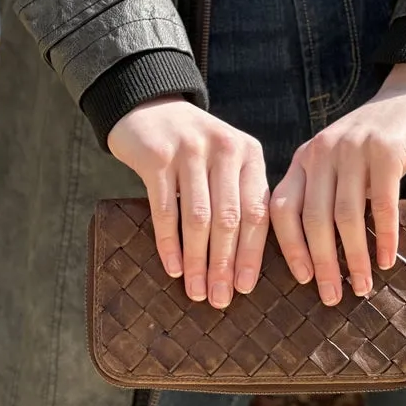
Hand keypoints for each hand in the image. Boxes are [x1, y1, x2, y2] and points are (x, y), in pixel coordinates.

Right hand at [108, 96, 269, 308]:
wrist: (149, 106)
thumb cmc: (194, 149)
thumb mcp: (227, 161)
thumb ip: (241, 197)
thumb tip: (246, 264)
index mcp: (250, 154)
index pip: (257, 211)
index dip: (252, 254)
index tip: (246, 287)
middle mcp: (225, 149)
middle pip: (229, 219)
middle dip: (224, 265)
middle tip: (219, 299)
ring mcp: (191, 150)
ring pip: (198, 218)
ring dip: (197, 261)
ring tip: (195, 290)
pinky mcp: (158, 156)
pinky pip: (165, 209)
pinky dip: (169, 243)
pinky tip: (173, 268)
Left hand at [270, 64, 405, 305]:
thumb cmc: (375, 143)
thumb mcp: (339, 163)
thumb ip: (325, 195)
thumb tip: (319, 257)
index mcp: (304, 159)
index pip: (283, 209)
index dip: (290, 248)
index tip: (303, 279)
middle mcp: (322, 151)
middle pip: (314, 218)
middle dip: (323, 263)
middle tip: (332, 296)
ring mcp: (353, 148)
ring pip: (346, 216)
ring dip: (354, 258)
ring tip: (362, 286)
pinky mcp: (386, 149)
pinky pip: (382, 204)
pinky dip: (384, 237)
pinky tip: (386, 260)